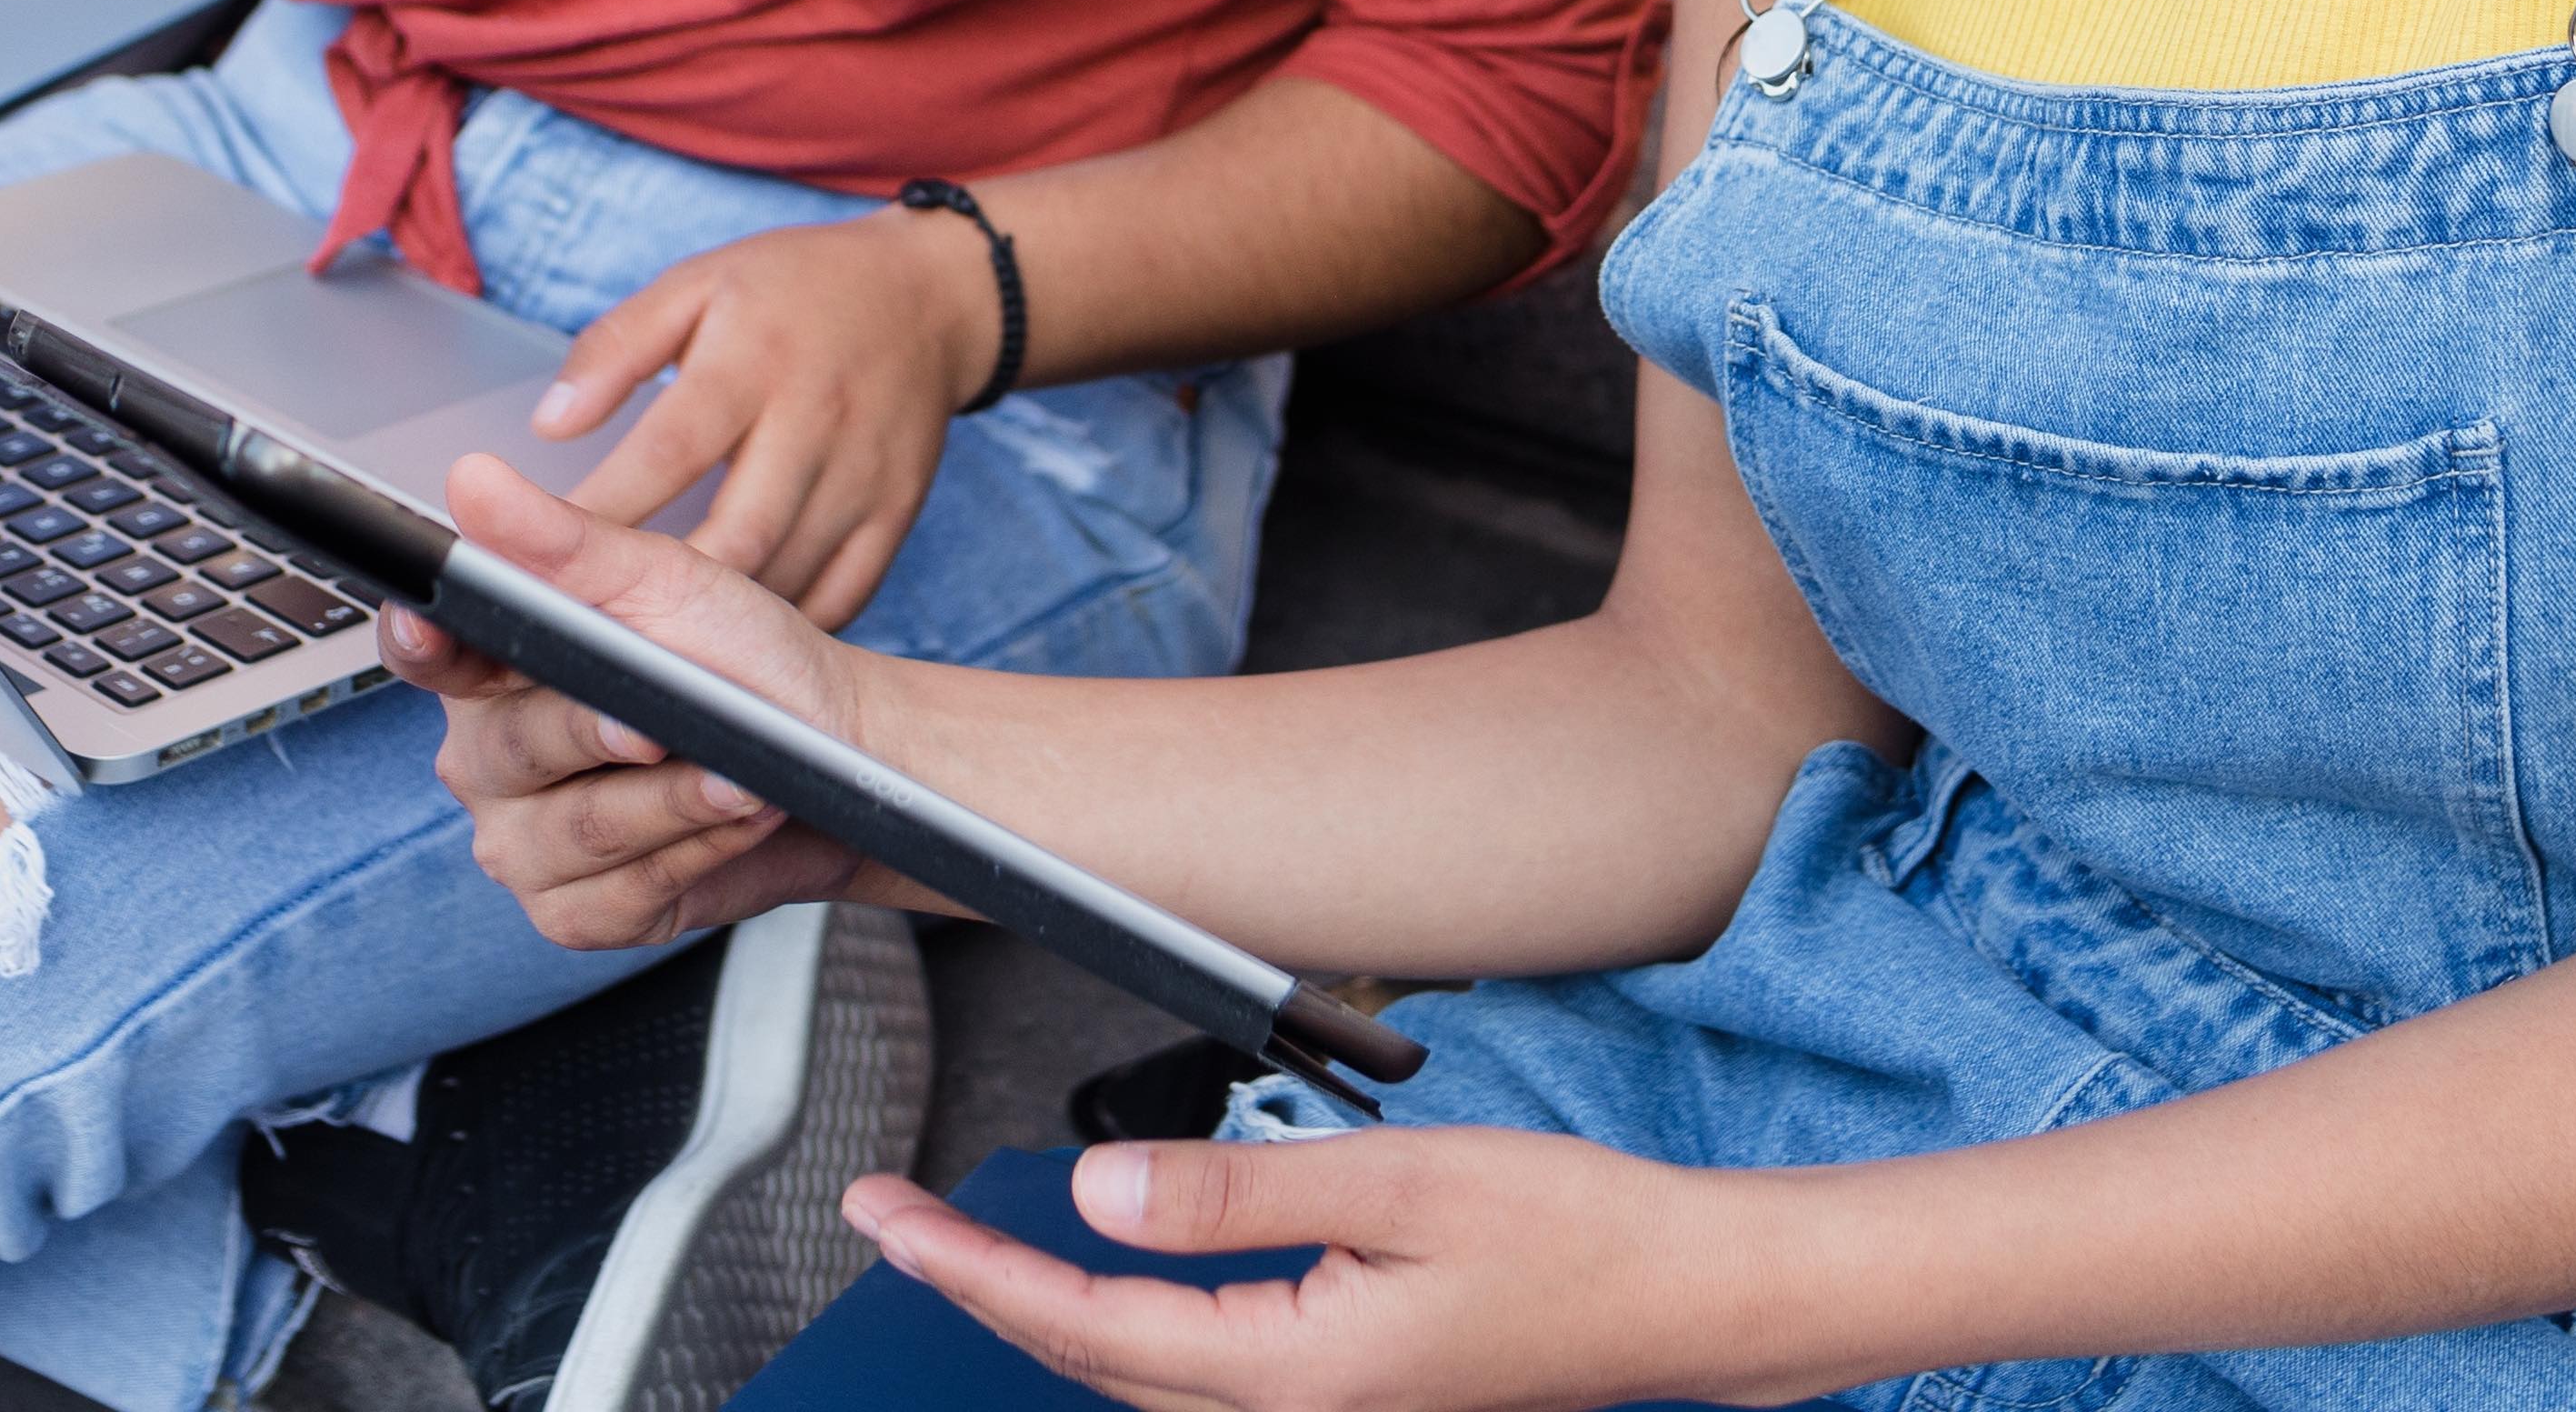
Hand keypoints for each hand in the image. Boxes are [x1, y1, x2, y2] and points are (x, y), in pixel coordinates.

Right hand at [393, 452, 888, 944]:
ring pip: (575, 828)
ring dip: (676, 796)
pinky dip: (694, 847)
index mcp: (492, 671)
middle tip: (672, 719)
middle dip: (610, 729)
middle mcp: (489, 760)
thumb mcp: (666, 584)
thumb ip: (565, 543)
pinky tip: (737, 816)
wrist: (834, 750)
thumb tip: (472, 481)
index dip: (420, 640)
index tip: (434, 620)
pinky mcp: (576, 913)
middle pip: (515, 748)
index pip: (425, 653)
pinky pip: (619, 889)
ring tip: (743, 769)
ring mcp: (526, 843)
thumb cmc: (746, 660)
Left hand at [529, 208, 1001, 619]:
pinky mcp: (899, 511)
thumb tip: (549, 424)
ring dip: (717, 626)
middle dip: (659, 594)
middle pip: (736, 533)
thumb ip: (616, 348)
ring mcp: (864, 473)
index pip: (671, 449)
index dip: (604, 510)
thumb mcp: (697, 285)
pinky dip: (787, 629)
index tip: (538, 558)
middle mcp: (816, 420)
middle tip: (590, 626)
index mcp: (755, 359)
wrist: (928, 295)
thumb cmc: (793, 290)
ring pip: (788, 576)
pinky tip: (736, 645)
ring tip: (646, 649)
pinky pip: (845, 594)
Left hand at [841, 1129, 1829, 1411]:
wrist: (1687, 1298)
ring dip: (1046, 1311)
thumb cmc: (1577, 1234)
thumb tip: (1100, 1192)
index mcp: (1294, 1372)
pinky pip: (1200, 1375)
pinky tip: (1112, 1281)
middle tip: (891, 1220)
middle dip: (980, 1289)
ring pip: (1138, 1377)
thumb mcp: (1405, 1185)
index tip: (888, 1216)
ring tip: (968, 1244)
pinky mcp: (1351, 1396)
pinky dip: (1129, 1328)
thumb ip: (1243, 1191)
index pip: (1084, 1321)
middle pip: (1089, 1364)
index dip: (971, 1265)